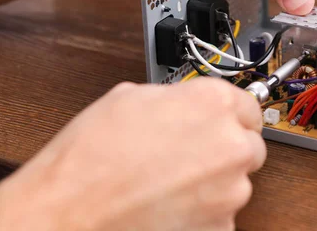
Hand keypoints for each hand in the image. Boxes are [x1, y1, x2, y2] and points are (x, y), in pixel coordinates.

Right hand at [0, 79, 264, 230]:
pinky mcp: (221, 227)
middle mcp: (229, 145)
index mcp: (212, 103)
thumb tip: (185, 104)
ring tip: (169, 181)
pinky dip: (203, 211)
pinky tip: (169, 204)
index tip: (224, 122)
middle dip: (225, 148)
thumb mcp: (130, 99)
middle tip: (190, 154)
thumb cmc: (89, 158)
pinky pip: (221, 214)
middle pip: (247, 144)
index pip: (248, 105)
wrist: (68, 214)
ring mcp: (229, 191)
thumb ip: (175, 99)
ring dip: (213, 181)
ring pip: (236, 181)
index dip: (231, 114)